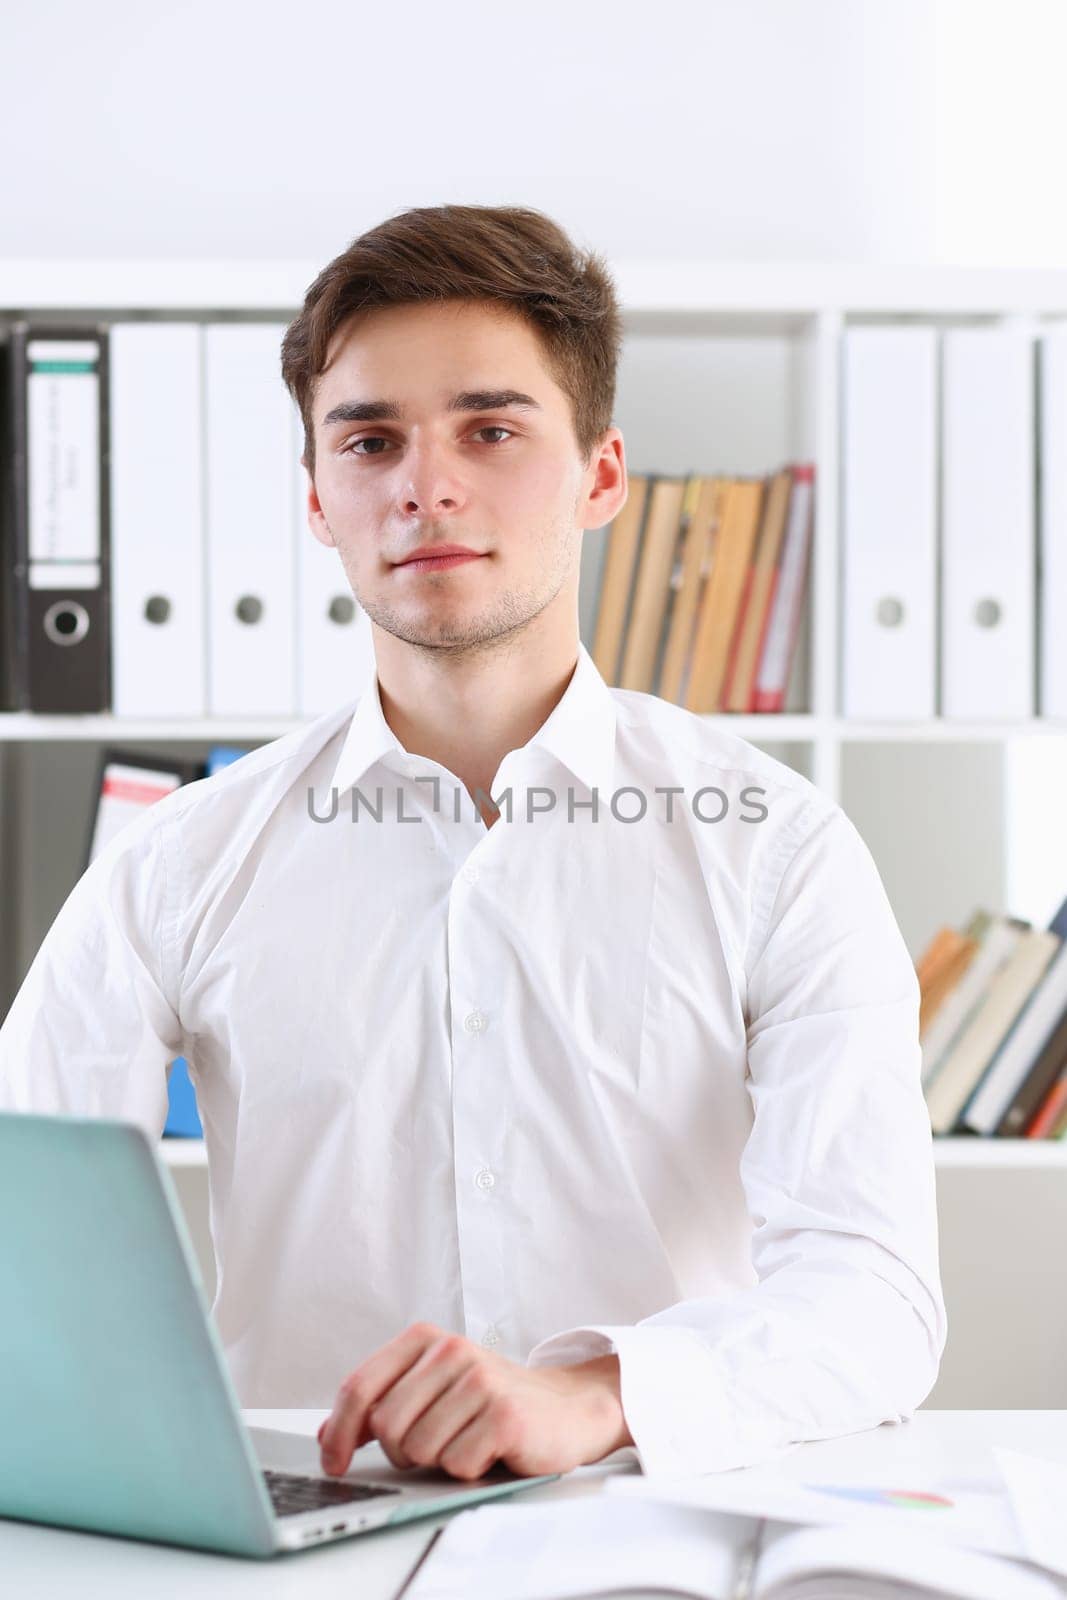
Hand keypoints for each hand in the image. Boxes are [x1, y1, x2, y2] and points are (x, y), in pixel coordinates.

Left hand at [318, 1321, 632, 1481]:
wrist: (564, 1408)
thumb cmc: (490, 1401)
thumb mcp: (431, 1390)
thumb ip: (380, 1405)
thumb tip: (328, 1435)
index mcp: (425, 1338)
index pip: (360, 1386)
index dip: (339, 1431)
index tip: (333, 1462)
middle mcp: (451, 1350)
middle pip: (386, 1426)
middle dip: (401, 1451)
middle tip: (433, 1445)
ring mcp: (480, 1380)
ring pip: (418, 1449)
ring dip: (438, 1461)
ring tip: (465, 1441)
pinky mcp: (505, 1415)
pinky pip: (456, 1465)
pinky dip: (468, 1470)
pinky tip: (489, 1450)